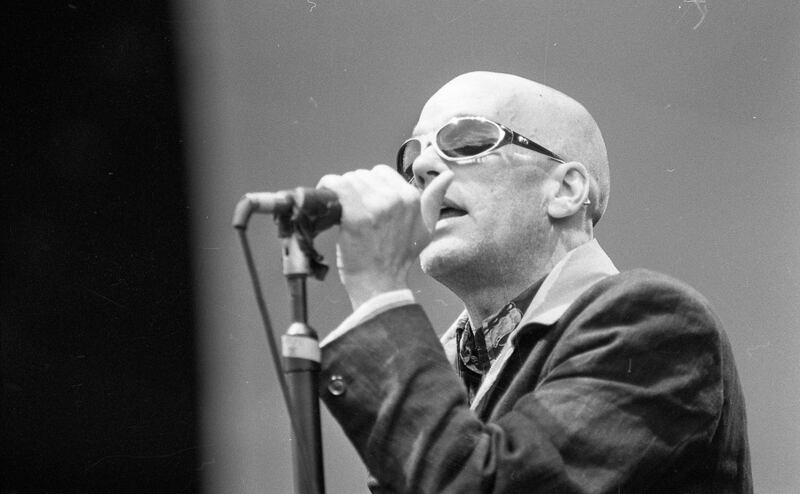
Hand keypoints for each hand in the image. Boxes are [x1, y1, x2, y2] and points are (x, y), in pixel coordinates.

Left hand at [317, 165, 452, 308]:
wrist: (380, 285)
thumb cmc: (399, 259)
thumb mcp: (426, 228)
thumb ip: (434, 199)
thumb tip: (447, 176)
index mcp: (412, 198)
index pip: (381, 172)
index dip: (370, 187)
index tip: (365, 203)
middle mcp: (396, 197)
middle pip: (362, 175)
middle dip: (355, 190)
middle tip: (352, 211)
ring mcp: (375, 205)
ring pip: (347, 179)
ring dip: (340, 193)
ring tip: (341, 211)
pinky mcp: (355, 214)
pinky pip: (334, 186)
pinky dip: (327, 191)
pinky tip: (330, 208)